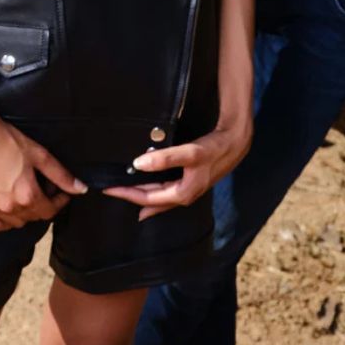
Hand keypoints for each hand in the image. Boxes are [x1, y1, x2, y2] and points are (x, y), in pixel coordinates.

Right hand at [0, 113, 87, 231]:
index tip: (62, 193)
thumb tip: (81, 188)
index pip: (50, 211)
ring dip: (26, 213)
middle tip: (44, 187)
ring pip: (16, 222)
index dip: (60, 202)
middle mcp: (10, 207)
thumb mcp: (40, 155)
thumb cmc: (9, 141)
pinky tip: (8, 206)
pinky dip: (4, 221)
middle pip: (34, 217)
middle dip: (44, 204)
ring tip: (27, 194)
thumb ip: (61, 175)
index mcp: (27, 196)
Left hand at [103, 120, 251, 221]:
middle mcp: (183, 196)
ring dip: (141, 193)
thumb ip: (165, 159)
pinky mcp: (188, 181)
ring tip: (123, 189)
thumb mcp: (189, 153)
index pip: (146, 199)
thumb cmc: (214, 149)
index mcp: (182, 194)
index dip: (127, 194)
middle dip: (130, 196)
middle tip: (110, 189)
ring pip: (157, 197)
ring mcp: (186, 190)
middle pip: (150, 201)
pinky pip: (165, 189)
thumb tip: (139, 163)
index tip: (109, 188)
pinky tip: (147, 184)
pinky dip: (152, 188)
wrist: (235, 143)